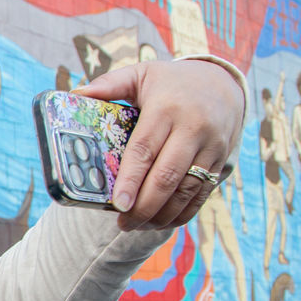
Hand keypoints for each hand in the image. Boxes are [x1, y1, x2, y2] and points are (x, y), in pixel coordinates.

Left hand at [73, 59, 243, 229]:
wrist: (224, 82)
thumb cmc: (172, 82)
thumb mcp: (141, 74)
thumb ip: (109, 84)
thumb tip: (75, 94)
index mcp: (166, 108)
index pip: (145, 149)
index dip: (131, 179)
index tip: (117, 204)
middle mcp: (193, 128)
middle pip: (167, 176)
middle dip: (144, 206)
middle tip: (123, 224)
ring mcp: (212, 146)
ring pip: (187, 190)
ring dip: (162, 214)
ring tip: (138, 226)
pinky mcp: (222, 161)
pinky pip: (203, 194)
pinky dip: (183, 213)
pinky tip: (162, 222)